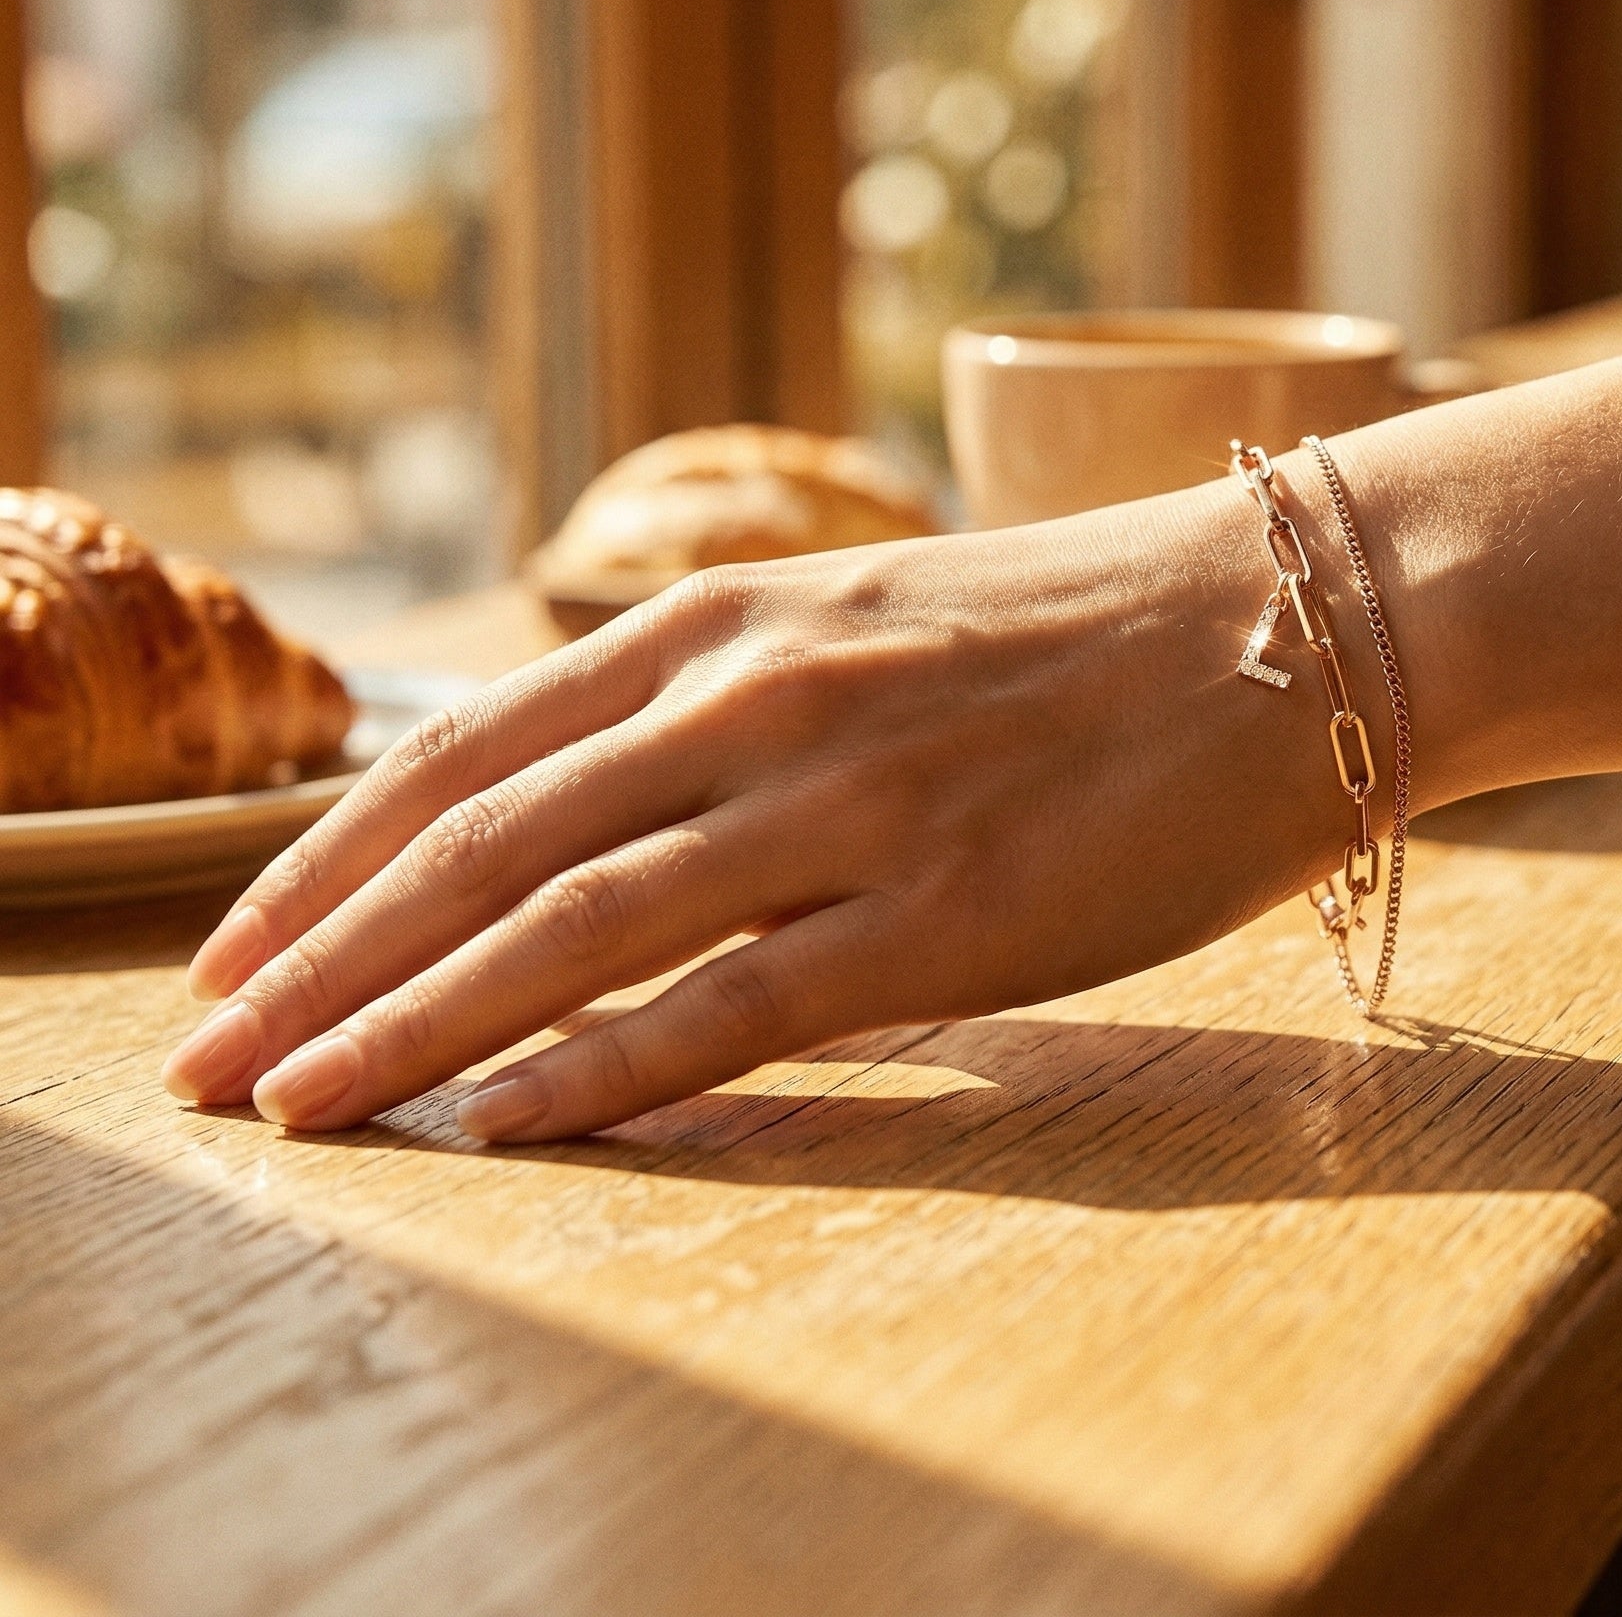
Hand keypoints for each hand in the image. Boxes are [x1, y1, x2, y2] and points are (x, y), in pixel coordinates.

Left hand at [161, 478, 1359, 1140]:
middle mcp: (758, 700)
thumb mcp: (865, 621)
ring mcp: (847, 803)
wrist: (1290, 624)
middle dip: (324, 965)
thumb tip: (593, 801)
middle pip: (482, 849)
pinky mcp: (946, 911)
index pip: (469, 754)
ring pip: (572, 931)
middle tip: (208, 1065)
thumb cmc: (1083, 634)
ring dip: (410, 1031)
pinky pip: (731, 1002)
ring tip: (296, 1110)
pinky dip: (596, 1070)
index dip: (329, 863)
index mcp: (732, 624)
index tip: (237, 956)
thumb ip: (725, 697)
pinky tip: (497, 1123)